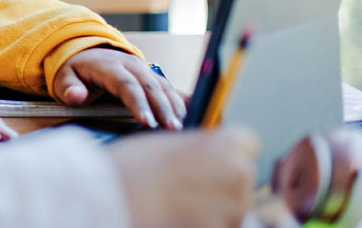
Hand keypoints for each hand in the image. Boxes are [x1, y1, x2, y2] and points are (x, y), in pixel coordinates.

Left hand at [53, 47, 186, 129]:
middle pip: (150, 87)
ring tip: (182, 127)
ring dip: (175, 106)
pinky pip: (169, 88)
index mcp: (110, 66)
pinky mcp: (152, 77)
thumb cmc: (75, 70)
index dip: (138, 102)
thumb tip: (75, 96)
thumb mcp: (64, 77)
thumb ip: (69, 88)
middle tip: (171, 129)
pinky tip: (194, 112)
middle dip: (163, 108)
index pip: (126, 85)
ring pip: (164, 87)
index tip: (146, 121)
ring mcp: (144, 70)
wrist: (86, 52)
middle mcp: (131, 65)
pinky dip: (181, 100)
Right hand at [109, 128, 258, 227]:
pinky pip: (219, 224)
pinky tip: (180, 216)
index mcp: (229, 142)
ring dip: (215, 207)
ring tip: (181, 204)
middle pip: (242, 177)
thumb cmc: (135, 166)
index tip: (211, 161)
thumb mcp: (172, 142)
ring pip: (233, 206)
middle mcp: (240, 172)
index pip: (248, 145)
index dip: (226, 153)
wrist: (114, 197)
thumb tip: (213, 158)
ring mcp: (235, 207)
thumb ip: (201, 148)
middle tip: (189, 186)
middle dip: (222, 183)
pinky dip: (204, 223)